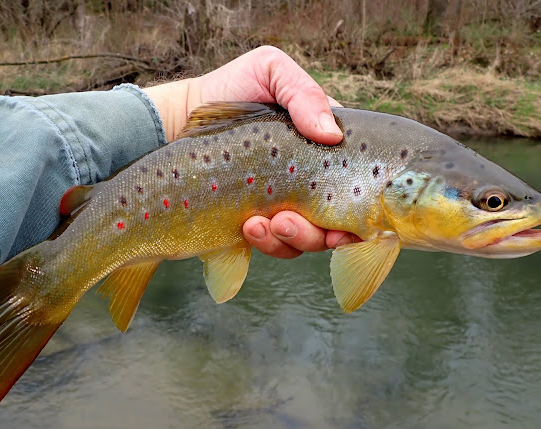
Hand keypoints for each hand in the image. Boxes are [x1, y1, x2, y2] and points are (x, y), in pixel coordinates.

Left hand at [143, 46, 357, 257]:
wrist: (180, 120)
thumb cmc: (231, 88)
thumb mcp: (270, 71)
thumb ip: (305, 93)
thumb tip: (331, 135)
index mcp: (324, 149)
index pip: (358, 180)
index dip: (360, 204)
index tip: (347, 219)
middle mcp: (312, 181)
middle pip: (339, 221)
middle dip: (321, 232)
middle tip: (288, 220)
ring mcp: (287, 205)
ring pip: (310, 240)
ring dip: (294, 238)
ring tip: (263, 223)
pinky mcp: (260, 224)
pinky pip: (277, 247)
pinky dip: (267, 242)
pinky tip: (248, 226)